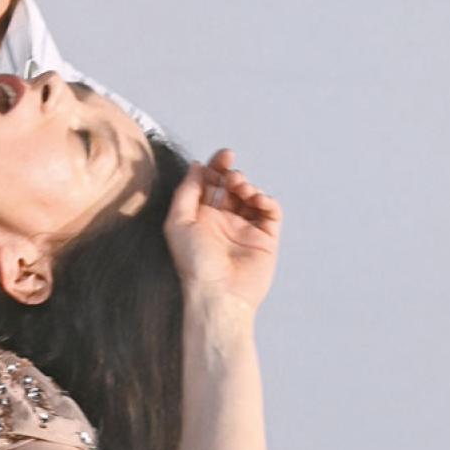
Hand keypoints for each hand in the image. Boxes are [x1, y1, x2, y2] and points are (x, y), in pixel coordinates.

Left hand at [165, 149, 282, 310]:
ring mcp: (244, 228)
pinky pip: (271, 212)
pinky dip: (267, 200)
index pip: (209, 183)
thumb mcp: (178, 222)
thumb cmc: (193, 262)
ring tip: (241, 189)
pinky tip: (257, 200)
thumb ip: (186, 191)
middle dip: (232, 174)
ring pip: (251, 195)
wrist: (218, 293)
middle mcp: (222, 220)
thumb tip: (196, 165)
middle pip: (230, 186)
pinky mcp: (265, 238)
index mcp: (200, 215)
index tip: (224, 156)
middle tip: (232, 175)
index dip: (217, 166)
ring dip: (248, 186)